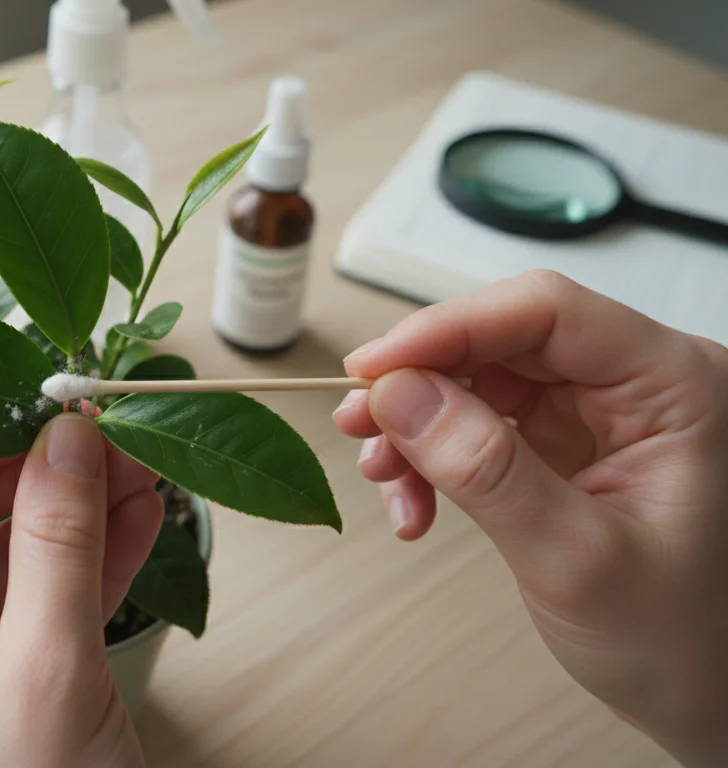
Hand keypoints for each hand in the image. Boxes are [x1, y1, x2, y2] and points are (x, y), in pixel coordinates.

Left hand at [0, 412, 162, 767]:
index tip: (46, 395)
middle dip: (40, 470)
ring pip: (9, 552)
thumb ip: (58, 546)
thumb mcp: (43, 674)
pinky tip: (139, 515)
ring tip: (141, 461)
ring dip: (77, 508)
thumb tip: (70, 438)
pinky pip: (41, 595)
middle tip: (108, 424)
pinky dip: (92, 557)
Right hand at [333, 270, 727, 765]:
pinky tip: (413, 502)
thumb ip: (486, 470)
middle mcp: (639, 383)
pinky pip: (478, 421)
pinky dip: (432, 456)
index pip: (549, 314)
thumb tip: (402, 395)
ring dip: (417, 423)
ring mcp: (599, 411)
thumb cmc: (676, 638)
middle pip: (503, 337)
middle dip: (422, 381)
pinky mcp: (566, 440)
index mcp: (678, 386)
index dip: (451, 328)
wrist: (693, 692)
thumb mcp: (574, 558)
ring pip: (480, 377)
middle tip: (360, 422)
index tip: (376, 368)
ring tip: (383, 474)